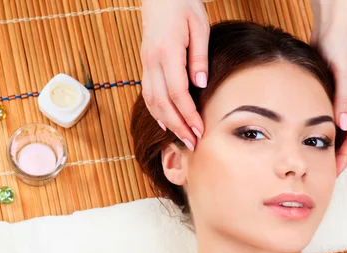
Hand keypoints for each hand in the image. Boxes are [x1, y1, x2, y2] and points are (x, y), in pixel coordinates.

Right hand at [140, 0, 209, 150]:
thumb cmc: (183, 4)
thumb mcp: (199, 26)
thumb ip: (199, 58)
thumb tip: (201, 85)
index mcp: (167, 52)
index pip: (177, 93)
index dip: (189, 115)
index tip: (201, 130)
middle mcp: (152, 60)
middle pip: (162, 103)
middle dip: (178, 126)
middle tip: (193, 143)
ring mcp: (145, 62)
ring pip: (152, 101)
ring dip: (167, 122)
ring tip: (182, 138)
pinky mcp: (145, 63)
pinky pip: (147, 93)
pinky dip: (156, 111)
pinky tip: (166, 123)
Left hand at [311, 24, 346, 175]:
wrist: (331, 31)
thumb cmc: (340, 48)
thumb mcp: (343, 72)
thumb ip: (343, 98)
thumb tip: (343, 126)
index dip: (346, 156)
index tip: (336, 171)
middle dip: (339, 158)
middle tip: (324, 174)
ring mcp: (344, 104)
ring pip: (339, 133)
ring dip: (330, 148)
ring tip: (317, 163)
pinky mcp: (332, 99)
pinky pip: (329, 122)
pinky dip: (322, 134)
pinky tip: (310, 142)